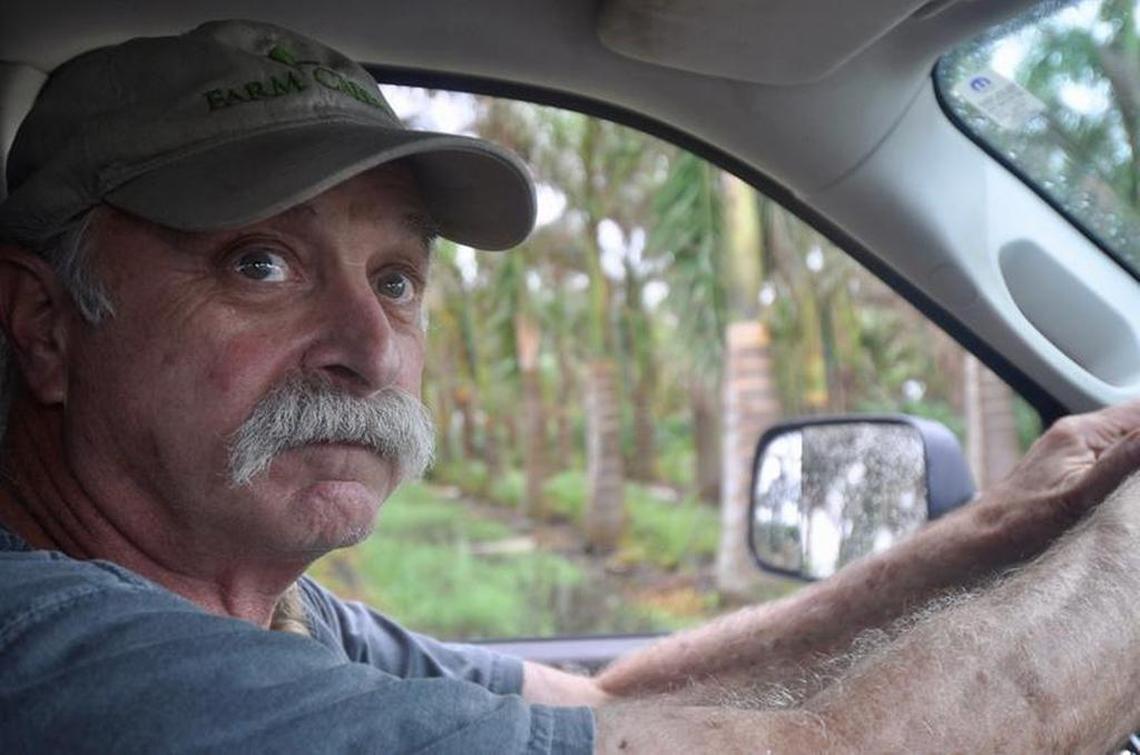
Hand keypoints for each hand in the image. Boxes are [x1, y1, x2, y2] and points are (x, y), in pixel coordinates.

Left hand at [985, 398, 1139, 532]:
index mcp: (1080, 433)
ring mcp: (1069, 452)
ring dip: (1137, 453)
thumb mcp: (1080, 495)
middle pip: (1134, 424)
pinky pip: (1108, 459)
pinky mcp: (1066, 471)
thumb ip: (1123, 462)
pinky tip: (1130, 488)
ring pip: (1122, 442)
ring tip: (1135, 492)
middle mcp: (1073, 435)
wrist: (980, 539)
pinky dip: (1127, 468)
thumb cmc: (1020, 522)